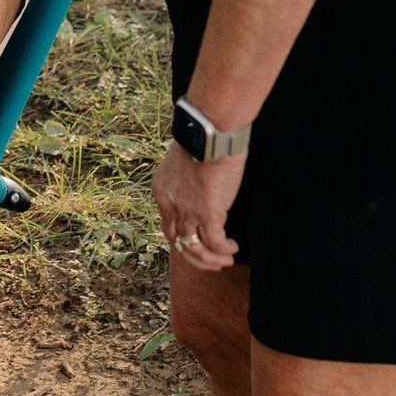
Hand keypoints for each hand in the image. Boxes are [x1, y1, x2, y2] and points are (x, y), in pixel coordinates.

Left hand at [150, 139, 242, 274]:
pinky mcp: (207, 214)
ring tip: (226, 259)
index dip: (183, 239)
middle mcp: (170, 205)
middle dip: (196, 257)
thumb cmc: (203, 138)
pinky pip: (214, 243)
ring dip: (212, 259)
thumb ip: (188, 176)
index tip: (198, 244)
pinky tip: (233, 248)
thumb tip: (200, 184)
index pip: (168, 224)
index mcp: (162, 191)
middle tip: (213, 262)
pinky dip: (223, 249)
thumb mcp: (186, 159)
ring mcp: (187, 212)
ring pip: (195, 249)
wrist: (210, 132)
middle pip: (177, 243)